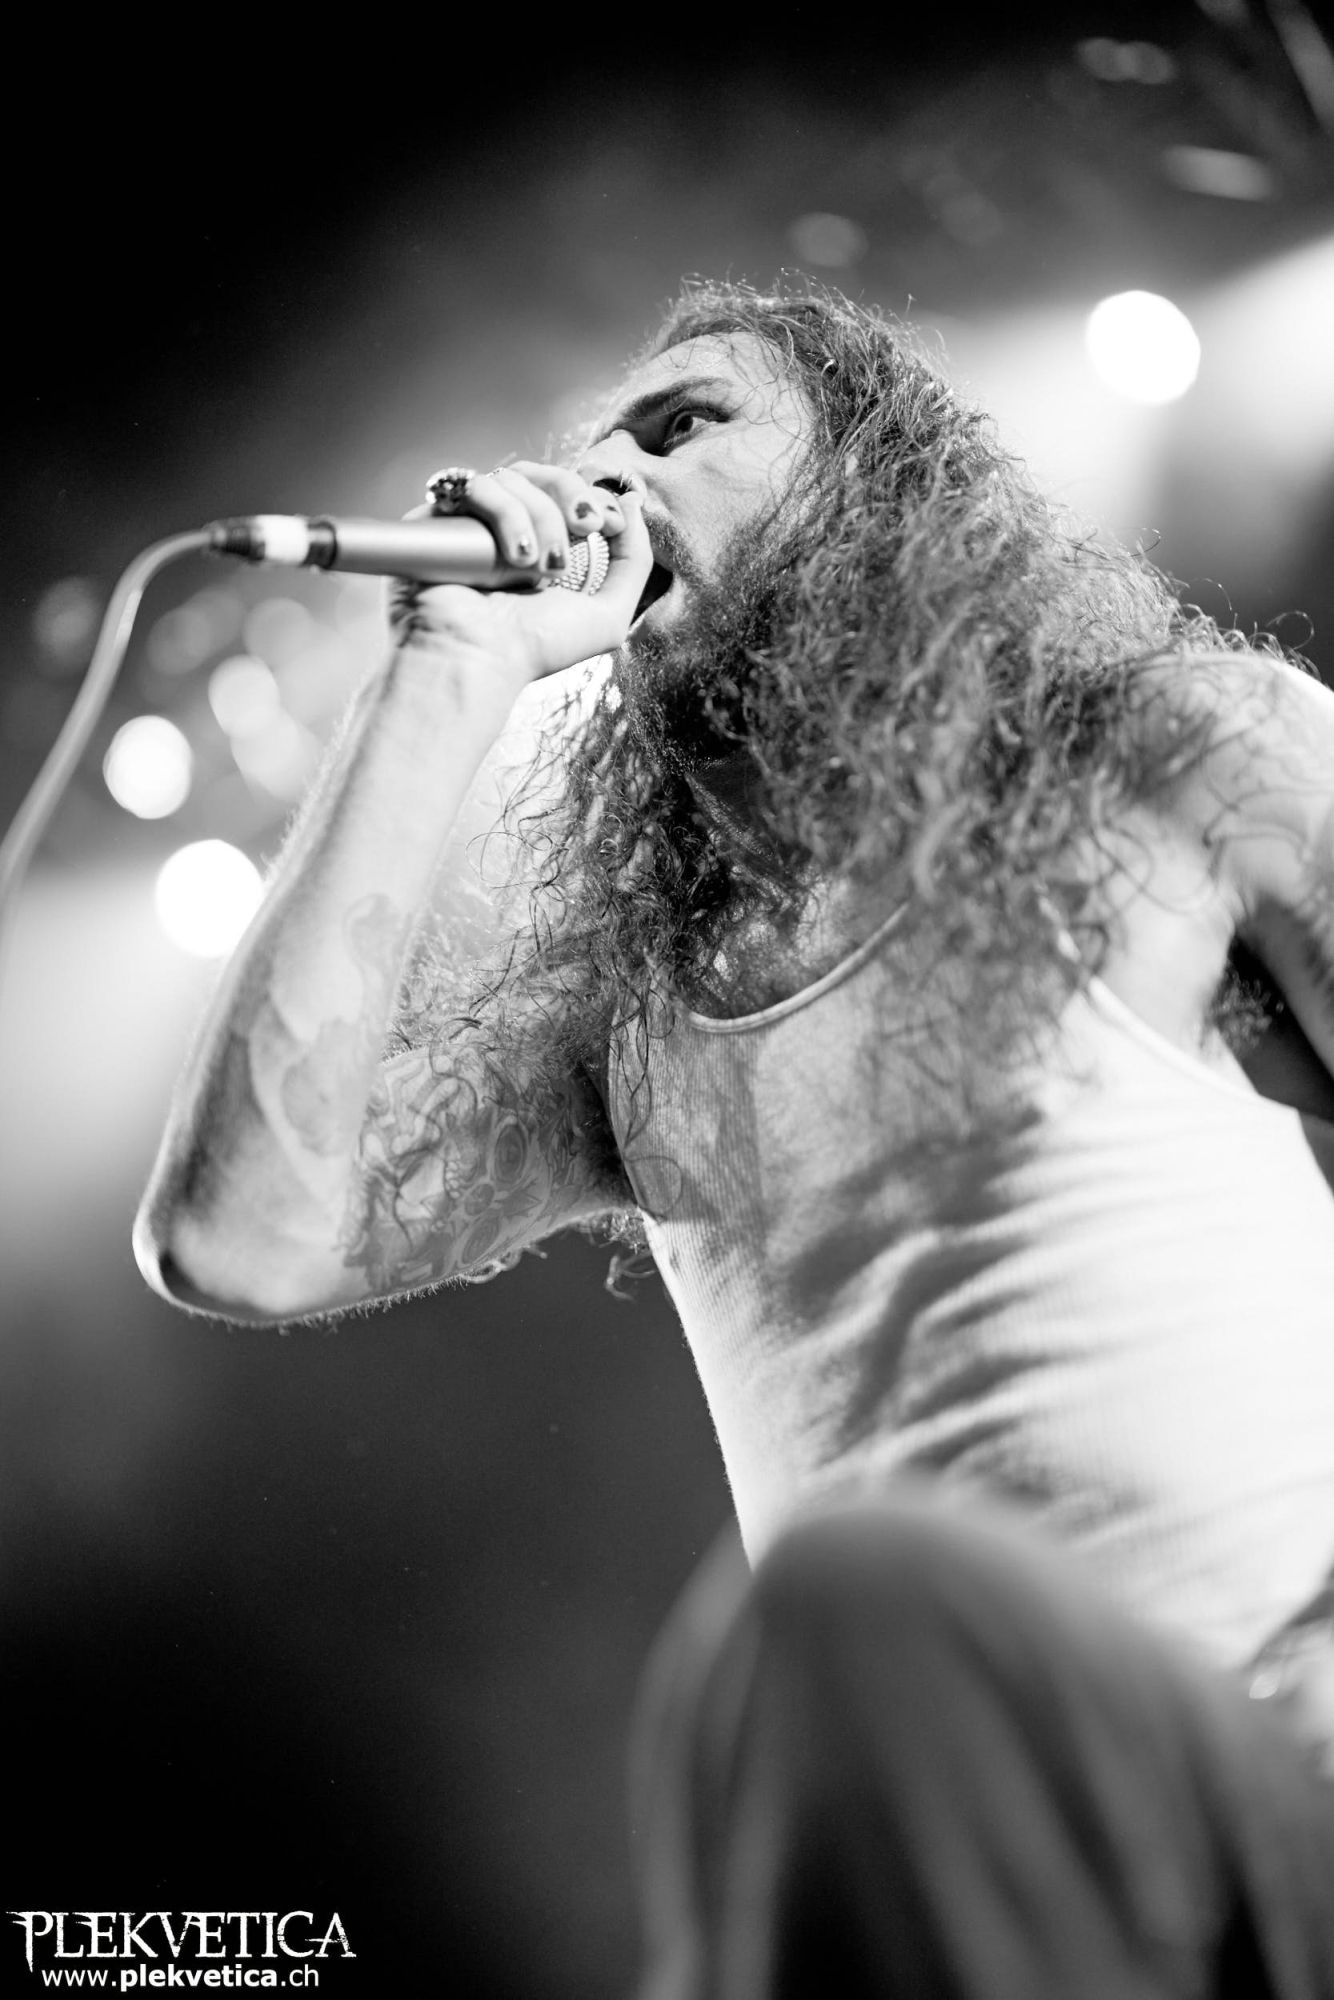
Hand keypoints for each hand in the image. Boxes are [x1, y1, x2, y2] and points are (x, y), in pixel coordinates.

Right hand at [387, 463, 652, 685]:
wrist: (478, 660)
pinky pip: (477, 486)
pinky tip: (514, 557)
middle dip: (572, 496)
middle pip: (542, 475)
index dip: (592, 498)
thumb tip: (634, 504)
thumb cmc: (536, 648)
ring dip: (540, 518)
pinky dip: (506, 514)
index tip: (609, 523)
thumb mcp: (608, 615)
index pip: (566, 494)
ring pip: (513, 478)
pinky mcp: (437, 516)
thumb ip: (633, 562)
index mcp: (540, 547)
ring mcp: (470, 522)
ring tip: (537, 568)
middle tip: (585, 528)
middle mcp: (503, 531)